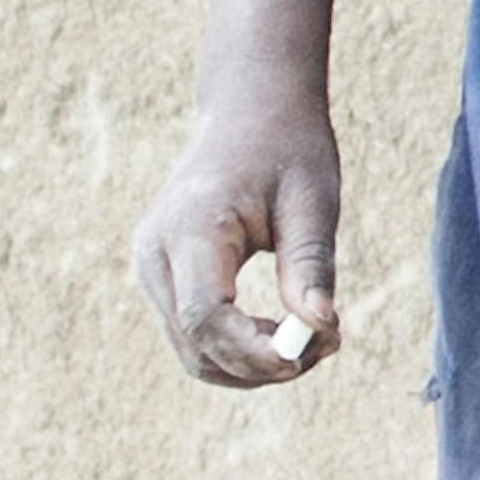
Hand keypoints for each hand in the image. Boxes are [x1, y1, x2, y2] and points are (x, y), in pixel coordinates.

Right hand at [133, 84, 352, 384]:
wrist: (249, 115)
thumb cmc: (287, 150)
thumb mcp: (313, 200)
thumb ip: (311, 262)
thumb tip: (320, 325)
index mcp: (189, 228)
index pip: (204, 314)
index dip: (252, 349)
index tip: (309, 354)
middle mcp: (155, 253)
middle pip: (195, 343)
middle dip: (260, 364)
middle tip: (329, 346)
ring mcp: (150, 268)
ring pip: (192, 349)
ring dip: (251, 364)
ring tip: (315, 340)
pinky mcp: (162, 278)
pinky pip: (193, 334)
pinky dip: (237, 348)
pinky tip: (286, 333)